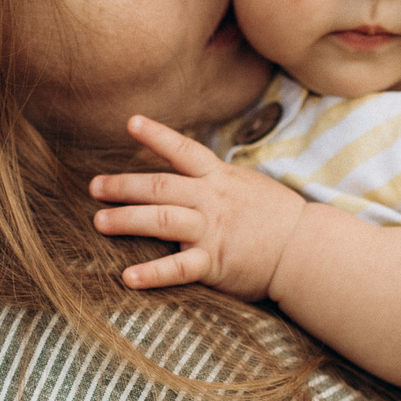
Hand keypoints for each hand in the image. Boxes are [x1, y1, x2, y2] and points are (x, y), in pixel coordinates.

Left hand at [89, 115, 307, 299]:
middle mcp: (212, 200)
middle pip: (160, 186)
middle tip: (94, 187)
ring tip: (98, 222)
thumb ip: (215, 179)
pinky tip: (127, 277)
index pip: (184, 150)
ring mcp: (212, 230)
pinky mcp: (214, 262)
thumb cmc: (276, 218)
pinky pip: (178, 268)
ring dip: (126, 220)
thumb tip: (187, 171)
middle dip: (123, 185)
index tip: (130, 123)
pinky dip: (152, 274)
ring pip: (162, 219)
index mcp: (219, 178)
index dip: (157, 135)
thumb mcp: (247, 185)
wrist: (305, 249)